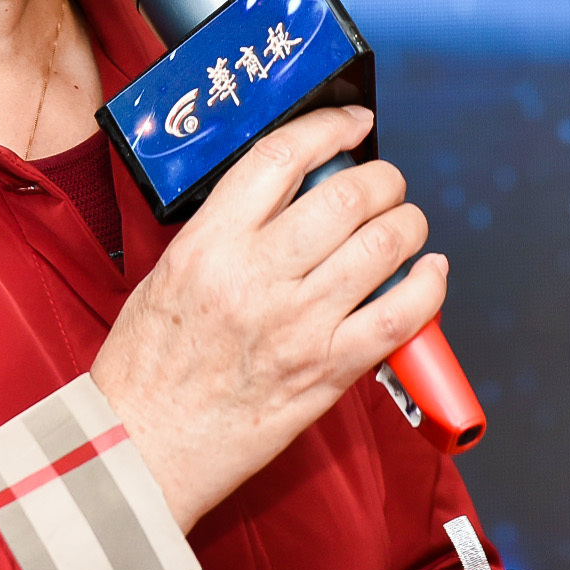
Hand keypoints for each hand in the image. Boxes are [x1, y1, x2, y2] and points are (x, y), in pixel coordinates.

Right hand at [89, 105, 447, 531]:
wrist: (140, 448)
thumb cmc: (147, 366)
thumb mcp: (169, 273)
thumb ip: (227, 231)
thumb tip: (289, 194)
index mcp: (209, 244)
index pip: (282, 156)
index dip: (329, 126)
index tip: (352, 121)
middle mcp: (257, 277)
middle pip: (348, 195)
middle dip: (382, 177)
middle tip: (385, 181)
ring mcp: (298, 325)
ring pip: (383, 245)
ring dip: (408, 223)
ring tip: (406, 223)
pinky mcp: (327, 372)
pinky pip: (400, 316)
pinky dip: (427, 286)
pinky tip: (429, 272)